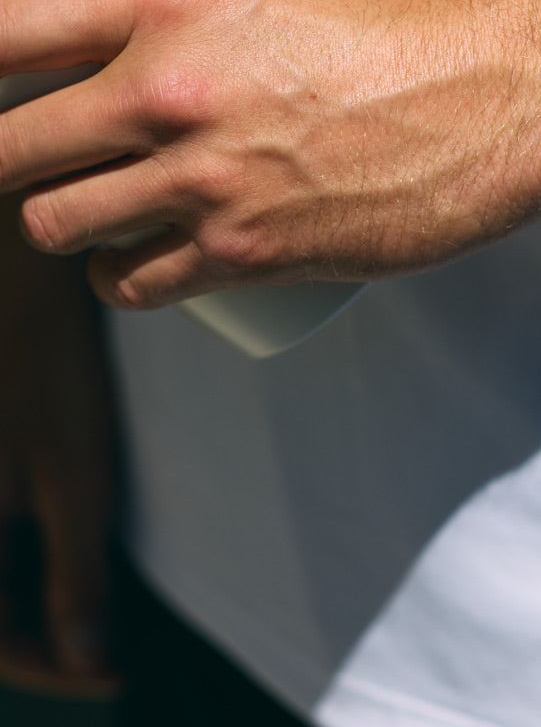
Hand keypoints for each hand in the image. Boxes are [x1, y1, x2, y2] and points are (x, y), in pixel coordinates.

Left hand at [0, 0, 540, 309]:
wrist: (504, 91)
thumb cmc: (413, 9)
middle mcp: (168, 90)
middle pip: (3, 148)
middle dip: (4, 150)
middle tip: (31, 144)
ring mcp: (205, 180)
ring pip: (56, 224)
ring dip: (58, 218)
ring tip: (83, 203)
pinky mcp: (248, 252)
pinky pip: (131, 285)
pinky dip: (118, 276)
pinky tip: (130, 257)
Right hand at [0, 201, 117, 696]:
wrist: (3, 284)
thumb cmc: (44, 371)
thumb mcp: (73, 472)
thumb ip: (72, 570)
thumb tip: (86, 657)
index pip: (1, 650)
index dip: (56, 674)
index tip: (109, 677)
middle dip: (31, 653)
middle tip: (88, 658)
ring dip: (13, 619)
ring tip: (61, 621)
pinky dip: (5, 573)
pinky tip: (31, 568)